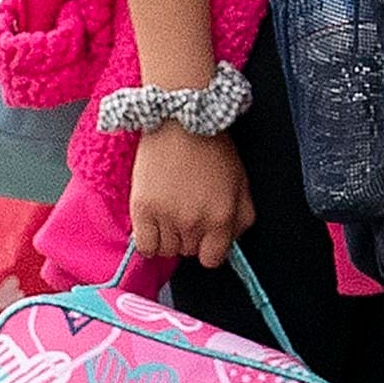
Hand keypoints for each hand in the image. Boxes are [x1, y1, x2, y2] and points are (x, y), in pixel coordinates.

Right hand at [126, 121, 253, 271]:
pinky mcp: (142, 209)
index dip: (209, 248)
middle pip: (189, 252)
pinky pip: (144, 246)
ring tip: (170, 213)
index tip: (205, 236)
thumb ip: (241, 218)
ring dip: (169, 237)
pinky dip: (148, 240)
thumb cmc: (212, 149)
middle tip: (187, 212)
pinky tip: (153, 225)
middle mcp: (194, 222)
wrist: (180, 123)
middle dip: (190, 237)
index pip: (212, 259)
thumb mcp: (242, 183)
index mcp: (222, 218)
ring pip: (167, 251)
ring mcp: (166, 217)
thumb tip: (231, 242)